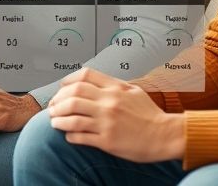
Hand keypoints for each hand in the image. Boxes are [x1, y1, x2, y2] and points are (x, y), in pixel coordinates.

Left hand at [48, 68, 184, 161]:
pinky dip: (69, 135)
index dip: (67, 81)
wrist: (165, 135)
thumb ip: (113, 85)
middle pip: (72, 95)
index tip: (61, 88)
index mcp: (115, 88)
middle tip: (52, 107)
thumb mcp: (133, 91)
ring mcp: (107, 122)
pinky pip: (79, 136)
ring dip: (58, 119)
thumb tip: (92, 82)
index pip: (84, 76)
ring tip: (54, 121)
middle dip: (57, 101)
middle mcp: (109, 102)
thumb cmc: (149, 114)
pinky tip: (68, 135)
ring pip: (72, 116)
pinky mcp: (107, 140)